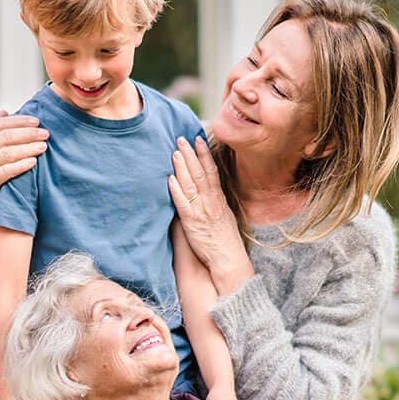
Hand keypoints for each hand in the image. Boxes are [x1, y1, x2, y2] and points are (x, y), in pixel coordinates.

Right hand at [0, 111, 48, 234]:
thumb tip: (4, 111)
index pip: (1, 124)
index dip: (20, 121)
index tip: (38, 121)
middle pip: (6, 137)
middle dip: (28, 134)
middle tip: (46, 134)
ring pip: (7, 153)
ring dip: (27, 148)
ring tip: (43, 147)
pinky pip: (6, 171)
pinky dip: (20, 165)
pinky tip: (33, 162)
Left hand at [168, 136, 251, 293]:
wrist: (228, 260)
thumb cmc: (224, 243)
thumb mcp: (223, 218)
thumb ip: (214, 205)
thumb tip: (206, 195)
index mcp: (219, 200)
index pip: (211, 172)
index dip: (203, 155)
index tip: (197, 140)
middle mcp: (211, 202)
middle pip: (200, 173)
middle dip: (191, 154)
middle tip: (181, 138)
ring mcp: (202, 211)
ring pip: (192, 185)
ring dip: (182, 167)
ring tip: (174, 152)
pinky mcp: (192, 223)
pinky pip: (183, 204)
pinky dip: (177, 191)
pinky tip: (170, 179)